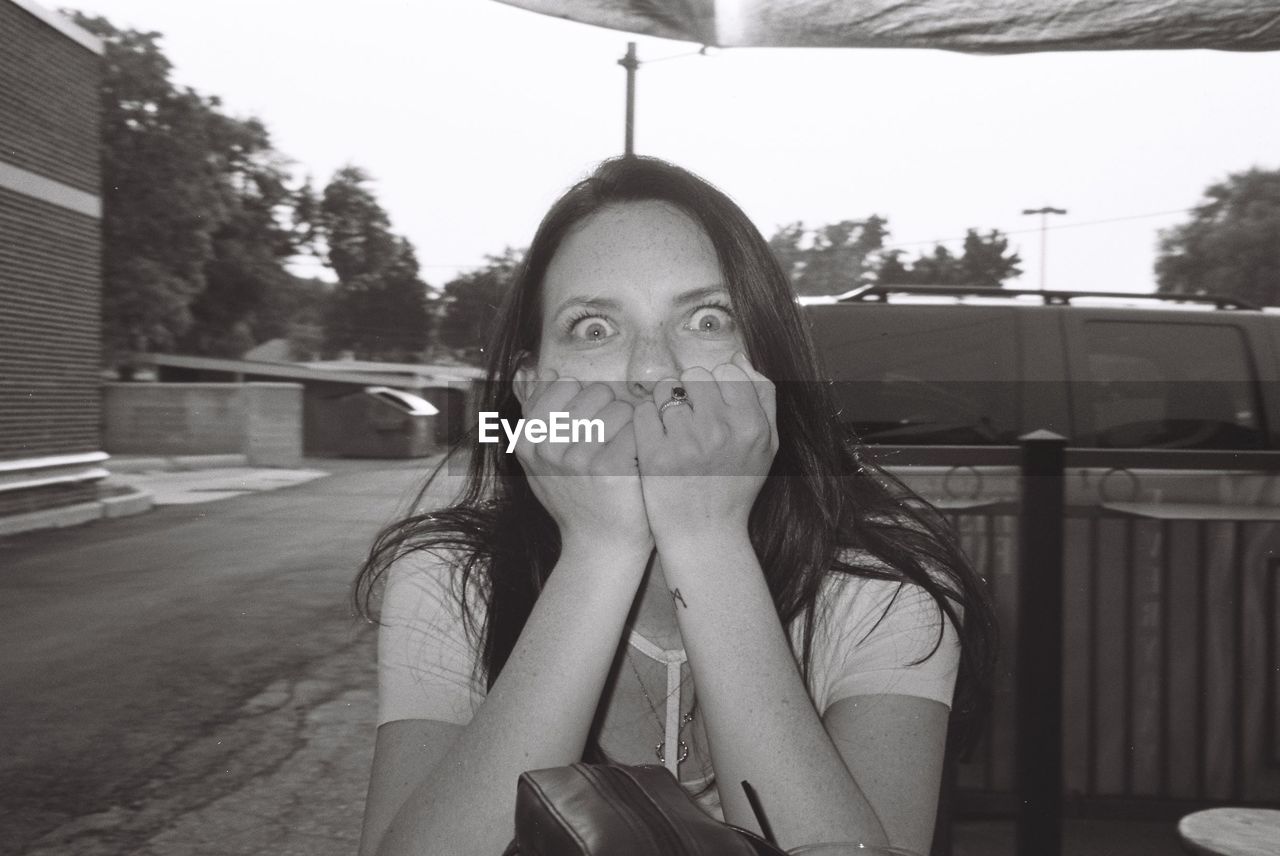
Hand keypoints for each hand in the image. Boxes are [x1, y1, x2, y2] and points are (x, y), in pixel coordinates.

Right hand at [513, 368, 651, 556]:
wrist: (600, 547)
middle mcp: (548, 447)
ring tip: (625, 456)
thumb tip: (544, 371)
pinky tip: (638, 464)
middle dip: (611, 410)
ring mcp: (577, 458)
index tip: (588, 428)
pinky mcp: (610, 468)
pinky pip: (637, 428)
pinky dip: (645, 442)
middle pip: (596, 391)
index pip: (564, 384)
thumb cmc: (577, 499)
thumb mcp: (542, 462)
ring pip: (620, 408)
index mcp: (528, 440)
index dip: (586, 401)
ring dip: (632, 427)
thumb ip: (539, 416)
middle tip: (611, 445)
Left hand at [633, 352, 777, 544]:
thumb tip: (738, 357)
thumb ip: (762, 398)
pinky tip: (654, 438)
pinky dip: (646, 420)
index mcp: (751, 425)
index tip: (712, 402)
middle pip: (694, 375)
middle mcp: (720, 430)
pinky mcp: (655, 455)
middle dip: (689, 389)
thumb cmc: (735, 486)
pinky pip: (643, 411)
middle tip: (689, 413)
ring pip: (665, 389)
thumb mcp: (766, 445)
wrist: (705, 534)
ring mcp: (685, 442)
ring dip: (665, 402)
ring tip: (671, 425)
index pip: (727, 370)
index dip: (716, 382)